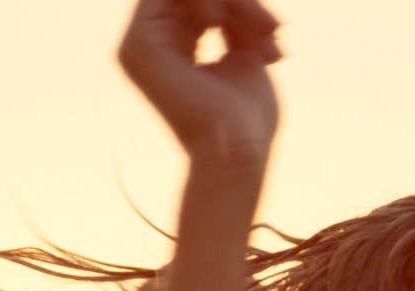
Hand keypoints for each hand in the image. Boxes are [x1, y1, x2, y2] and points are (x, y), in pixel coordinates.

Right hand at [118, 0, 280, 166]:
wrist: (238, 151)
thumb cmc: (249, 120)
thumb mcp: (247, 54)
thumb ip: (233, 20)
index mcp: (174, 49)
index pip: (201, 2)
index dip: (240, 6)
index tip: (275, 31)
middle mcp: (152, 45)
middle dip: (238, 2)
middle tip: (272, 27)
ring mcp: (141, 43)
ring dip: (230, 0)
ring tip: (259, 28)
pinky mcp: (140, 44)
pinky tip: (221, 22)